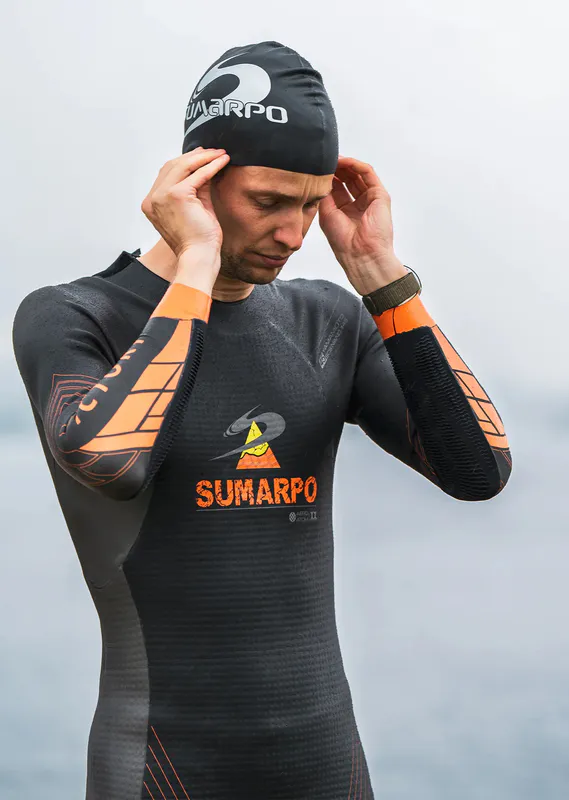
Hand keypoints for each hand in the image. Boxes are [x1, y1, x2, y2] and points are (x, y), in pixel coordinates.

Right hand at [141, 147, 230, 259]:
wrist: (199, 257)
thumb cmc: (198, 240)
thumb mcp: (194, 208)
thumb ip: (196, 187)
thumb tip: (205, 166)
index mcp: (152, 203)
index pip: (166, 174)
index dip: (185, 162)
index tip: (202, 156)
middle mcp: (152, 199)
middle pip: (172, 166)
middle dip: (195, 156)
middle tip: (214, 151)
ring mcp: (162, 196)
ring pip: (183, 165)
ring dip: (204, 157)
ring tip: (220, 154)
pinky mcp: (176, 195)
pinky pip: (197, 174)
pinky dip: (211, 166)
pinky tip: (222, 161)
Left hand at [318, 155, 406, 293]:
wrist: (361, 254)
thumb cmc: (344, 242)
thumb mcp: (326, 214)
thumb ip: (324, 195)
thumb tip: (318, 178)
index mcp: (345, 211)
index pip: (336, 188)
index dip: (326, 177)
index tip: (315, 168)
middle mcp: (358, 204)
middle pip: (347, 178)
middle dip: (335, 168)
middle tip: (324, 159)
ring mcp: (370, 199)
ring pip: (357, 174)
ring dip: (345, 164)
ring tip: (332, 158)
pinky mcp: (380, 195)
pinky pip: (368, 173)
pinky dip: (356, 165)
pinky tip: (344, 162)